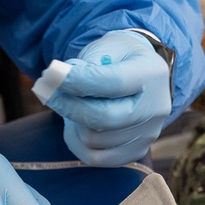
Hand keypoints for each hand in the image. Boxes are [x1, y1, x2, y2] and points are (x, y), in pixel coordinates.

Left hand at [43, 31, 172, 166]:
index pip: (112, 82)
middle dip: (68, 105)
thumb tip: (57, 81)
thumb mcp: (107, 47)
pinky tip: (74, 124)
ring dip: (72, 121)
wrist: (144, 77)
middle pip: (103, 117)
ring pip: (93, 139)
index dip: (78, 81)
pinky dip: (76, 141)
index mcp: (151, 74)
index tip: (51, 75)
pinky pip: (95, 157)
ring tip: (70, 104)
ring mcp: (148, 134)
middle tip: (48, 91)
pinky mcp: (136, 152)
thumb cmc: (120, 58)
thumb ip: (86, 63)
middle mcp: (155, 108)